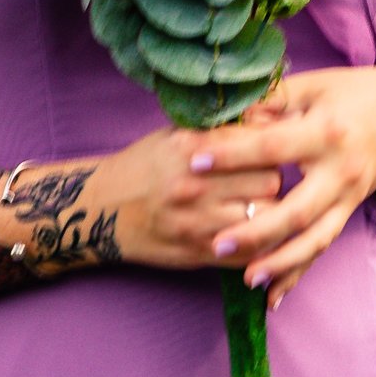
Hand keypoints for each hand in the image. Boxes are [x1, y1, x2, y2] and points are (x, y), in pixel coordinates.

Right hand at [99, 123, 288, 274]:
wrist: (101, 210)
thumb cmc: (144, 167)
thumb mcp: (177, 136)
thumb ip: (221, 132)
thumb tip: (271, 123)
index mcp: (193, 147)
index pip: (260, 144)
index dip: (272, 148)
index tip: (271, 152)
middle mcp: (196, 184)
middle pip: (271, 182)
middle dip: (273, 182)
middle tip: (265, 183)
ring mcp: (197, 222)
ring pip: (265, 220)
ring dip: (269, 215)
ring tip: (261, 209)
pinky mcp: (198, 253)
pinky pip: (248, 253)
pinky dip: (258, 245)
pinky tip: (254, 236)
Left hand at [196, 66, 375, 305]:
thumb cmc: (348, 95)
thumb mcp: (311, 86)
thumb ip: (269, 101)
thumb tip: (224, 117)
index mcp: (326, 132)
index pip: (272, 147)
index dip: (233, 154)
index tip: (194, 162)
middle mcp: (340, 171)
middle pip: (297, 209)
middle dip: (257, 230)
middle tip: (217, 242)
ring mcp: (347, 197)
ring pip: (314, 239)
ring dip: (280, 263)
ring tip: (247, 277)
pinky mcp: (348, 212)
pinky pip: (321, 247)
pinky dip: (297, 273)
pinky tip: (273, 297)